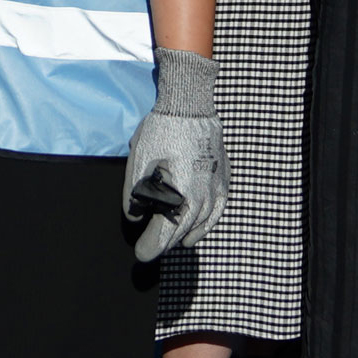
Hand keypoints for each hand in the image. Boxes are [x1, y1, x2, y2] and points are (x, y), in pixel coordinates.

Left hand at [123, 47, 226, 261]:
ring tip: (172, 239)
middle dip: (164, 242)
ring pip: (201, 225)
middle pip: (182, 232)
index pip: (164, 234)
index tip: (141, 254)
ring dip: (185, 234)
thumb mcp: (139, 160)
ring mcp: (216, 188)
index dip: (151, 247)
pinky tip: (197, 225)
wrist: (191, 103)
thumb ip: (134, 193)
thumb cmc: (162, 130)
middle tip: (150, 247)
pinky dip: (206, 221)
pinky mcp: (223, 179)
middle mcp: (203, 197)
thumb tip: (134, 215)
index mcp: (181, 194)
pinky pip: (217, 210)